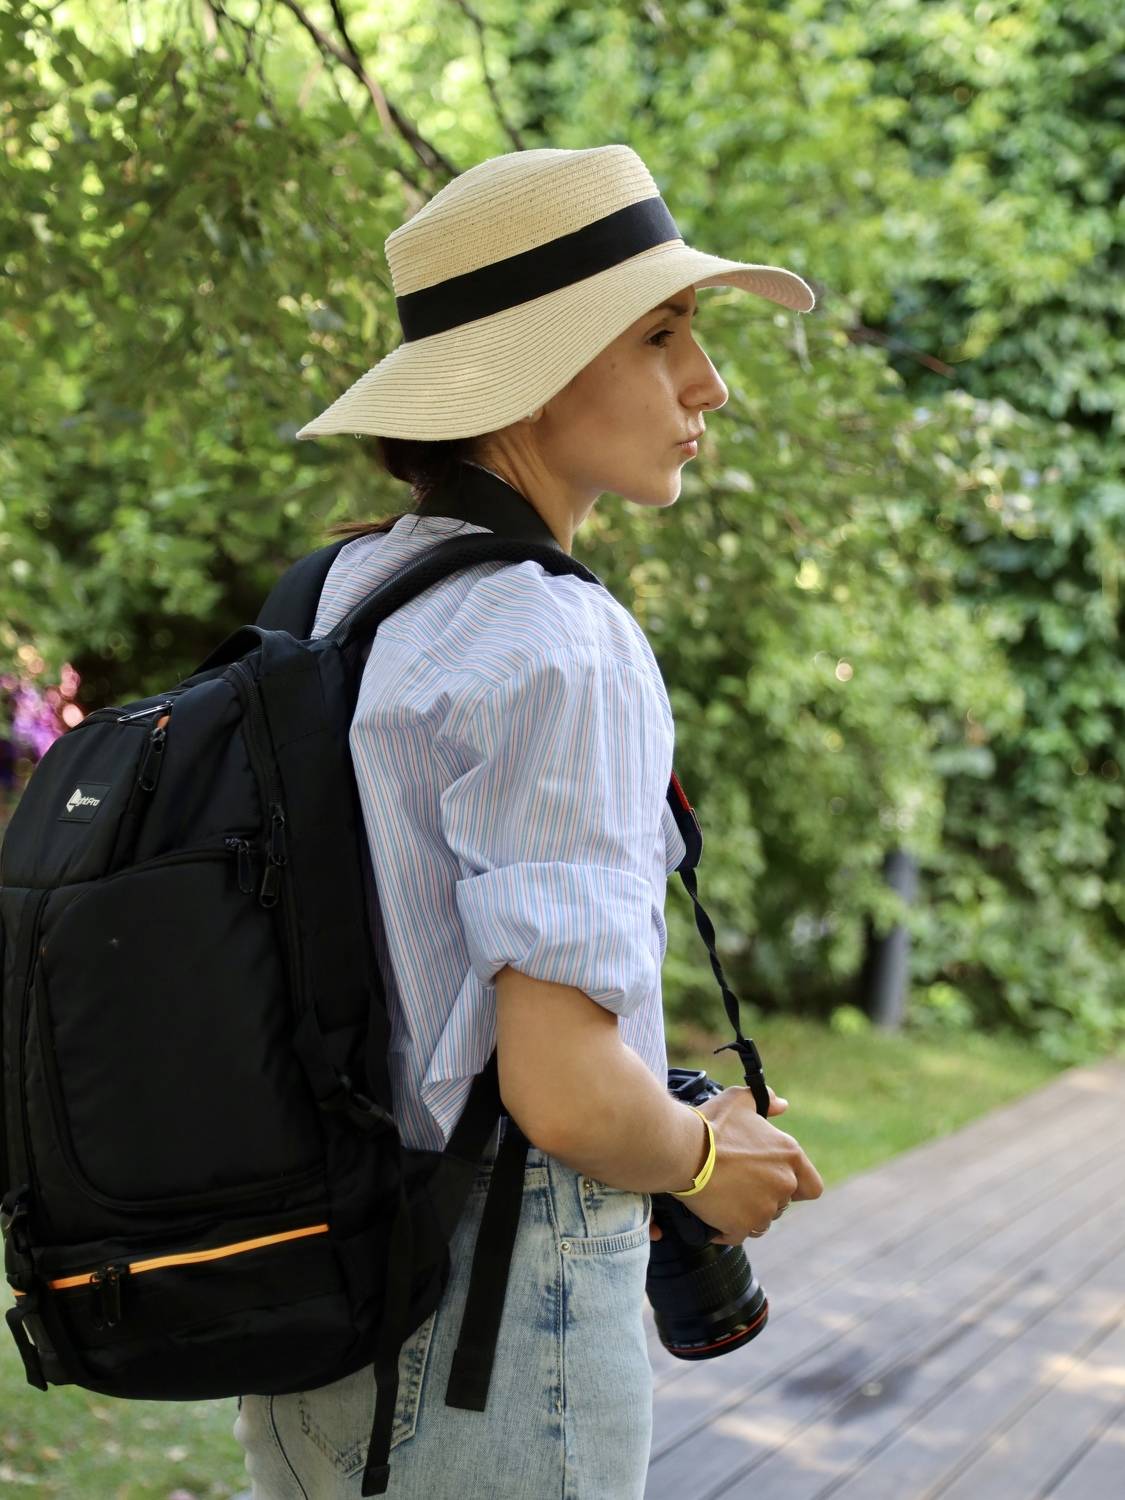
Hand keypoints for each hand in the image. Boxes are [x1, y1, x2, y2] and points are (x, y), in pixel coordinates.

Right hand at [649, 1085, 788, 1241]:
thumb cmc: (710, 1124)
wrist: (681, 1149)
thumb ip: (766, 1101)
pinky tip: (712, 1214)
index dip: (797, 1187)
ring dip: (746, 1214)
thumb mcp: (739, 1100)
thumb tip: (782, 1105)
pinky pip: (736, 1234)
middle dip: (763, 1197)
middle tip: (738, 1183)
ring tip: (724, 1197)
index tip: (776, 1181)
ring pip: (760, 1221)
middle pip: (781, 1204)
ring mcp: (763, 1209)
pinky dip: (725, 1228)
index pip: (812, 1187)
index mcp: (789, 1155)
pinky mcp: (740, 1226)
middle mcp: (782, 1184)